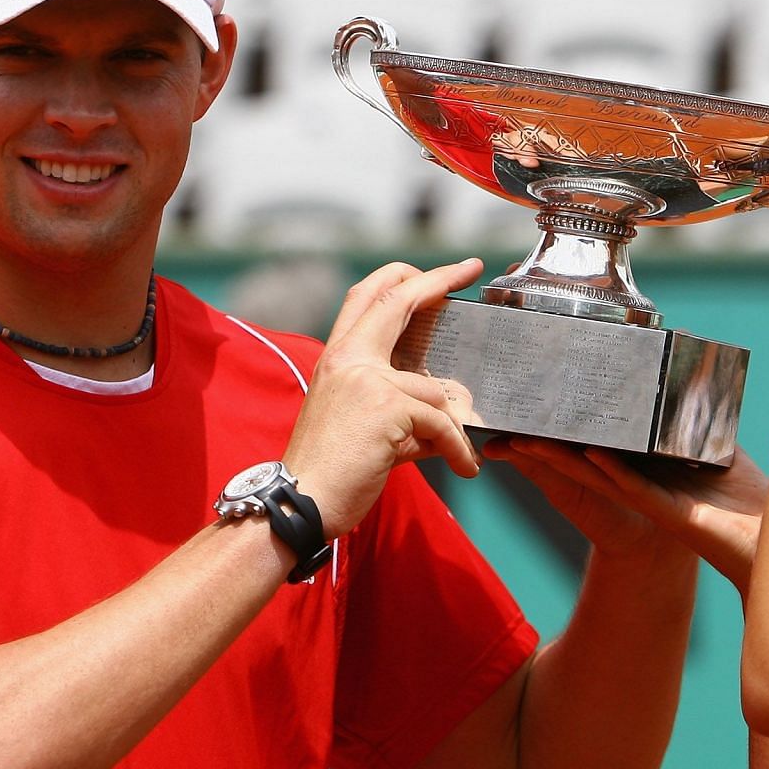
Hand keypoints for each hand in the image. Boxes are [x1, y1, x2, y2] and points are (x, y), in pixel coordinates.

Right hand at [283, 259, 485, 537]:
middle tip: (470, 267)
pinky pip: (442, 423)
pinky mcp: (388, 408)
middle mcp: (348, 359)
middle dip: (437, 278)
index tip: (434, 271)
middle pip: (396, 301)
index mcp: (336, 358)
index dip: (399, 277)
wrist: (299, 501)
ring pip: (435, 391)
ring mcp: (367, 380)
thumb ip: (398, 404)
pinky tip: (464, 468)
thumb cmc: (327, 470)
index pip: (366, 298)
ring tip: (458, 456)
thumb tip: (446, 409)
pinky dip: (456, 449)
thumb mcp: (356, 421)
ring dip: (452, 429)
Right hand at [485, 439, 768, 593]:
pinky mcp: (669, 512)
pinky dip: (613, 470)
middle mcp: (643, 486)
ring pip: (598, 475)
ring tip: (532, 441)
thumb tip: (700, 376)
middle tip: (512, 429)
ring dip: (564, 458)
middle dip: (549, 446)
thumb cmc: (751, 500)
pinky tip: (591, 455)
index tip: (537, 413)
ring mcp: (653, 500)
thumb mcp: (721, 448)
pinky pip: (634, 488)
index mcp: (650, 471)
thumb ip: (704, 419)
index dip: (568, 432)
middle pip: (585, 461)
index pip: (600, 446)